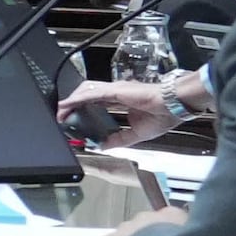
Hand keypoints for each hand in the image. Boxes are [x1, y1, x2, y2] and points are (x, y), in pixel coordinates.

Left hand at [60, 78, 179, 146]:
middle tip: (62, 116)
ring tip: (59, 112)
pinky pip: (90, 94)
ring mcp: (115, 89)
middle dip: (73, 105)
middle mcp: (116, 93)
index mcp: (121, 100)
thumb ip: (118, 139)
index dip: (83, 109)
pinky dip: (76, 99)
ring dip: (71, 102)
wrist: (175, 106)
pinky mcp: (115, 90)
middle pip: (87, 96)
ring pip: (85, 92)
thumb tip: (102, 146)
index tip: (72, 118)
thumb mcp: (136, 134)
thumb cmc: (163, 116)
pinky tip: (66, 105)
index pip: (95, 103)